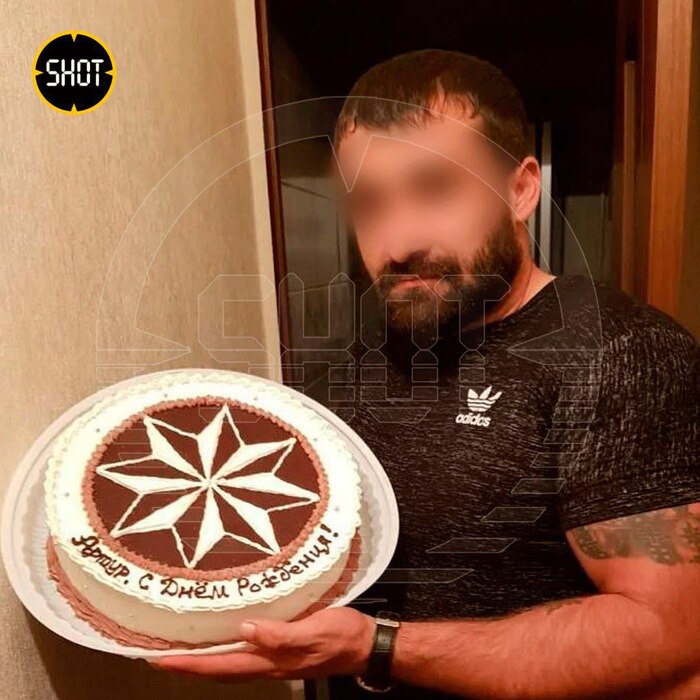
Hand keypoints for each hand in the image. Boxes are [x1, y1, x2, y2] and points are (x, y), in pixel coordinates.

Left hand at [150, 607, 374, 680]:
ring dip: (203, 659)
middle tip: (159, 654)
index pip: (221, 665)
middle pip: (218, 669)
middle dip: (188, 665)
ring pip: (229, 663)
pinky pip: (244, 652)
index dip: (190, 664)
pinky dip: (226, 647)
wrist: (364, 644)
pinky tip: (225, 634)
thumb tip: (246, 629)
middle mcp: (267, 663)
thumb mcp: (316, 631)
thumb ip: (282, 634)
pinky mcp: (282, 648)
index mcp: (271, 661)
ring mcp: (274, 658)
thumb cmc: (342, 636)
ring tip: (182, 647)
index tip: (160, 659)